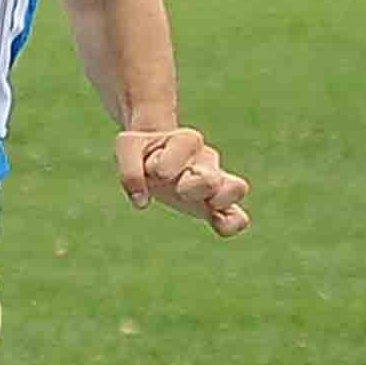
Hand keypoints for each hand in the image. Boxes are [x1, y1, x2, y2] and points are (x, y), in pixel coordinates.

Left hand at [117, 126, 250, 236]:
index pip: (185, 147)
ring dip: (218, 200)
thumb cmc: (143, 150)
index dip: (164, 164)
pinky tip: (218, 225)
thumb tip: (141, 203)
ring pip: (237, 188)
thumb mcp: (127, 147)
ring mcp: (215, 182)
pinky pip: (238, 216)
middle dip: (192, 187)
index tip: (151, 168)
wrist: (153, 157)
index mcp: (186, 140)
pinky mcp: (217, 205)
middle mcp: (206, 159)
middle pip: (212, 176)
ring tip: (203, 204)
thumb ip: (130, 171)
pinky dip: (232, 224)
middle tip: (179, 191)